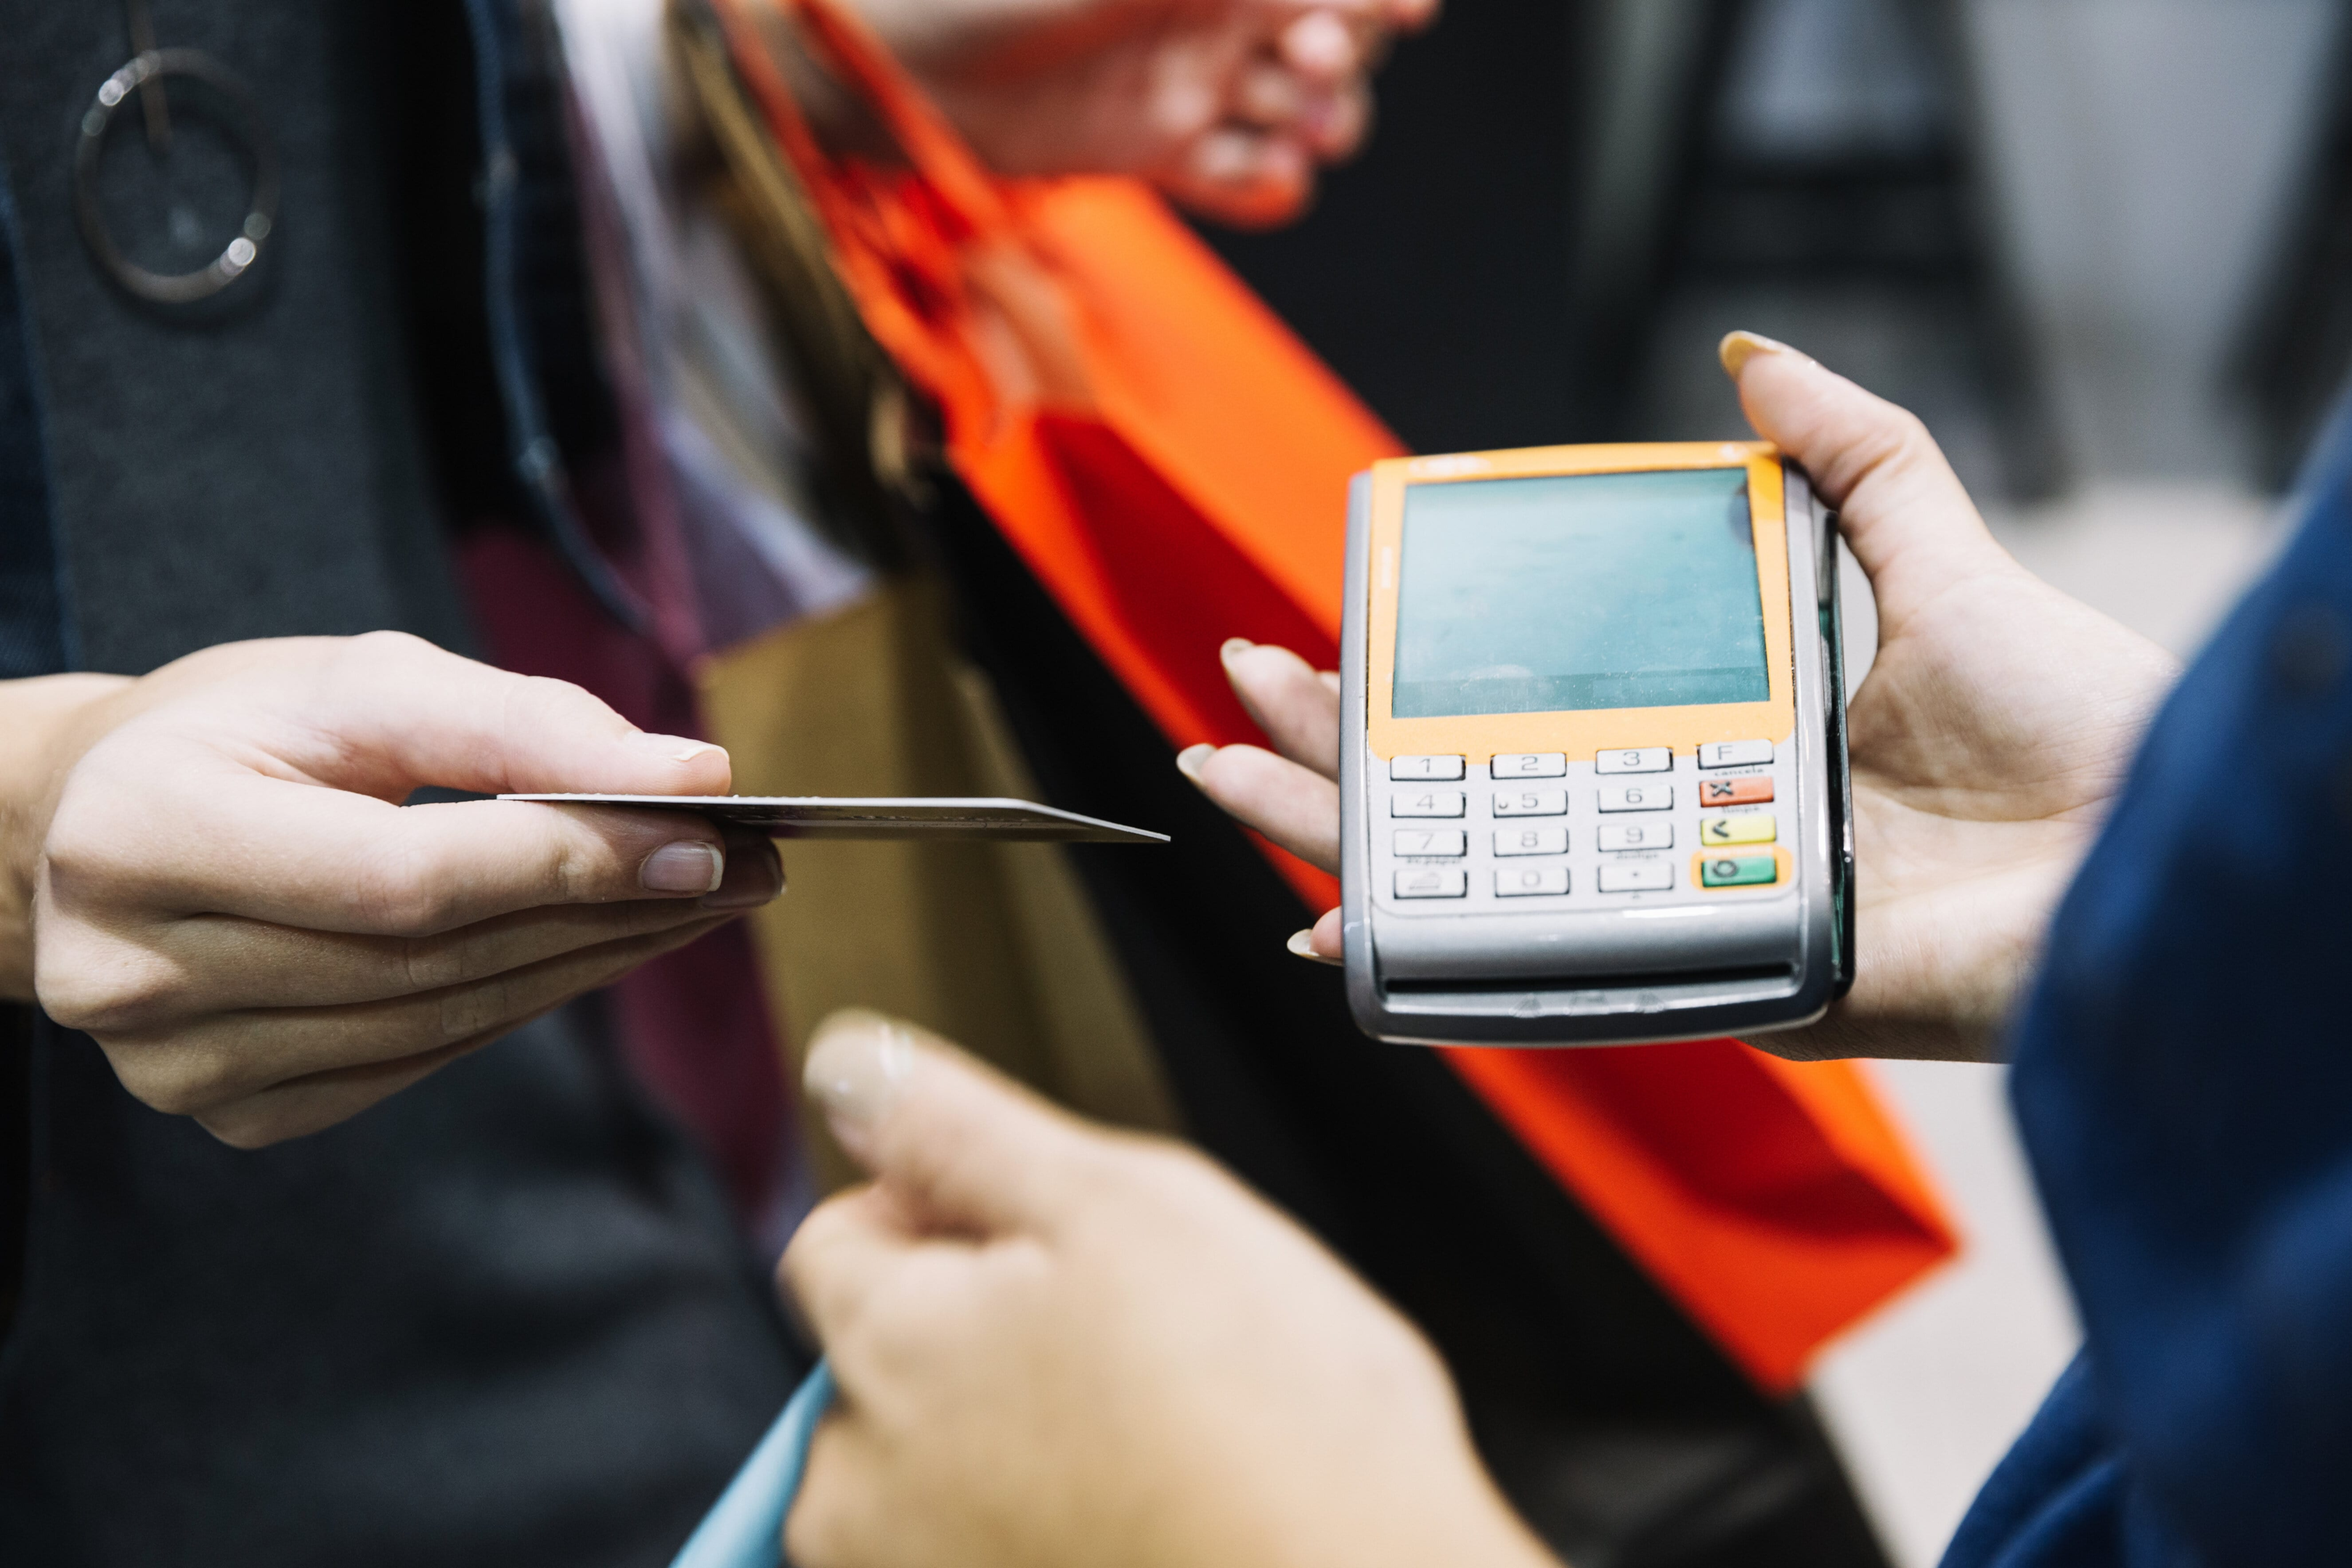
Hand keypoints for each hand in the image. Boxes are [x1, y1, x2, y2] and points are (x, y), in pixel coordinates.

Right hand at [0, 632, 782, 1146]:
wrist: (99, 823)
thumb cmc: (242, 732)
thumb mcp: (367, 683)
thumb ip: (528, 726)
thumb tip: (696, 778)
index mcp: (143, 833)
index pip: (403, 877)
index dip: (566, 862)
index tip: (710, 836)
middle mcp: (136, 970)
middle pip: (433, 960)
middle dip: (611, 912)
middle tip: (746, 872)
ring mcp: (177, 1064)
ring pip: (442, 1022)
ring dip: (592, 964)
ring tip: (699, 904)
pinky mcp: (233, 1111)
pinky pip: (418, 1061)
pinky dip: (524, 1004)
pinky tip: (600, 950)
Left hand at [780, 1009, 1556, 1567]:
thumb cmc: (1277, 1436)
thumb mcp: (1128, 1206)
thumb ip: (962, 1129)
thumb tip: (852, 1065)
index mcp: (889, 1350)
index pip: (838, 1236)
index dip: (944, 1207)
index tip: (1044, 1229)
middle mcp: (863, 1490)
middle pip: (886, 1358)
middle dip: (983, 1331)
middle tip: (1127, 1335)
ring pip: (939, 1464)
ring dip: (1018, 1435)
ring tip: (1151, 1433)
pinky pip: (985, 1544)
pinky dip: (1050, 1519)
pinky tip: (1146, 1503)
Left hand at [834, 0, 1436, 224]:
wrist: (888, 63)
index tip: (1400, 9)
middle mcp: (1208, 12)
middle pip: (1331, 36)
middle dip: (1340, 51)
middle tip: (1304, 63)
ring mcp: (1190, 82)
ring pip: (1303, 110)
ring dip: (1323, 120)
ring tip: (1299, 130)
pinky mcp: (1161, 152)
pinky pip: (1248, 179)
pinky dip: (1272, 185)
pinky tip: (1264, 176)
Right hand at [1178, 334, 2180, 1060]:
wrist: (2143, 846)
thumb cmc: (2067, 718)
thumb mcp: (1935, 553)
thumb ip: (1847, 453)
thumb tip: (1751, 361)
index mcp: (1717, 732)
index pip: (1526, 708)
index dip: (1421, 680)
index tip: (1334, 640)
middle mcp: (1681, 822)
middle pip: (1471, 796)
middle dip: (1340, 757)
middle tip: (1237, 708)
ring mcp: (1683, 905)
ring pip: (1478, 885)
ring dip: (1346, 847)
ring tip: (1238, 791)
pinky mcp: (1711, 979)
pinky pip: (1555, 980)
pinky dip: (1444, 965)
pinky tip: (1344, 933)